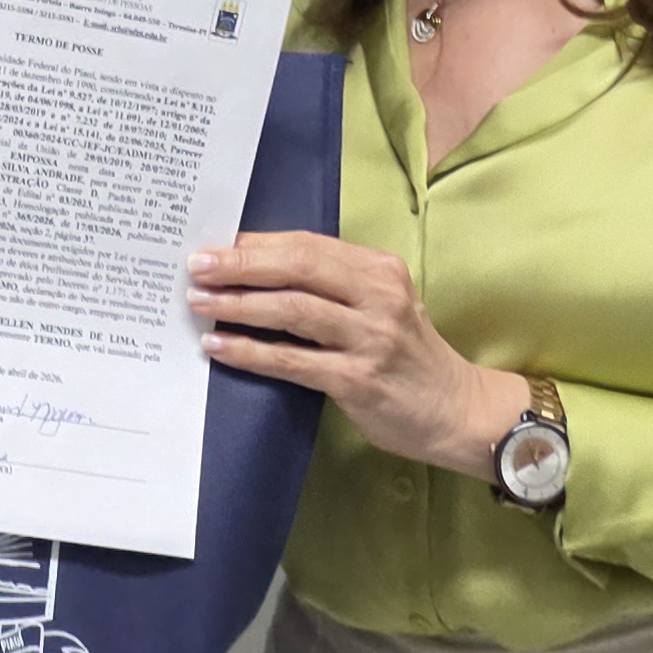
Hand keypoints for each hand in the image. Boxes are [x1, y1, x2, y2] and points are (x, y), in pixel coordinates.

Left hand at [190, 233, 528, 478]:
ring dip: (239, 305)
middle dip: (241, 265)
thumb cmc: (407, 356)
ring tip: (199, 303)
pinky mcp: (358, 380)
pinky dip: (251, 352)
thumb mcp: (381, 305)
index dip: (257, 243)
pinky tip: (220, 347)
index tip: (215, 244)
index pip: (308, 245)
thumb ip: (334, 286)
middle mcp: (378, 297)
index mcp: (379, 269)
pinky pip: (292, 362)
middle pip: (298, 268)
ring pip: (292, 310)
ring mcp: (370, 339)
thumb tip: (258, 270)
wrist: (455, 409)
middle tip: (197, 266)